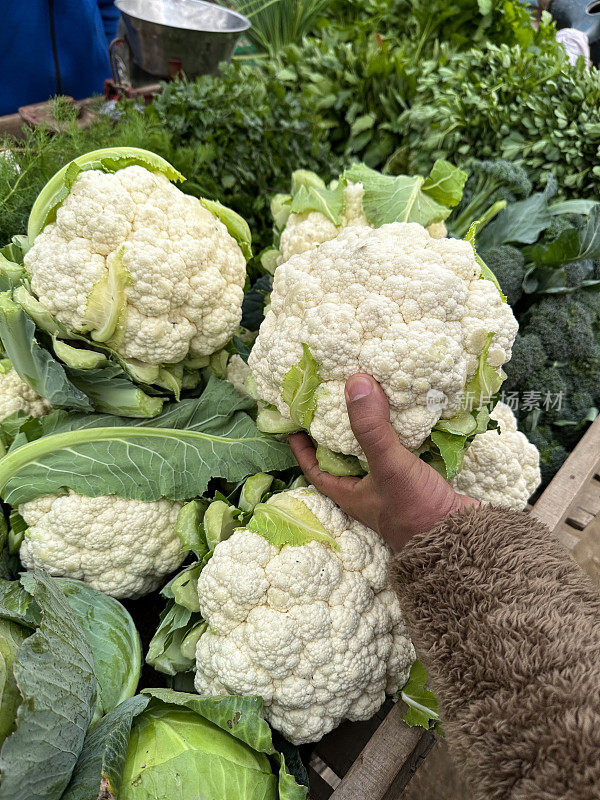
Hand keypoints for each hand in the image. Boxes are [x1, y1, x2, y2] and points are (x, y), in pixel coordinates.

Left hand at [289, 374, 478, 550]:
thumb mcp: (388, 466)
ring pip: (375, 456)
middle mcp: (369, 493)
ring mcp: (395, 489)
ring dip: (372, 432)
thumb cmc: (416, 510)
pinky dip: (402, 436)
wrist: (461, 539)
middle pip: (345, 459)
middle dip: (338, 434)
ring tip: (369, 402)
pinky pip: (403, 454)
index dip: (303, 449)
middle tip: (335, 404)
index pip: (316, 470)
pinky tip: (408, 417)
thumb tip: (355, 382)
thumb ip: (371, 428)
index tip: (295, 425)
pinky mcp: (419, 484)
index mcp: (351, 495)